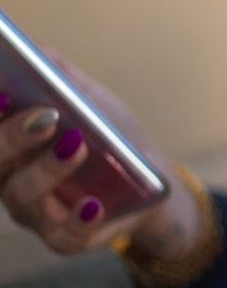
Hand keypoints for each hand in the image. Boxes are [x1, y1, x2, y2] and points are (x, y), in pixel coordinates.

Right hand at [0, 51, 201, 260]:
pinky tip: (92, 202)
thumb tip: (34, 49)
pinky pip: (65, 235)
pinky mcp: (67, 238)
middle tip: (45, 116)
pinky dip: (77, 219)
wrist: (151, 179)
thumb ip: (61, 76)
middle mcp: (11, 180)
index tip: (3, 91)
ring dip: (48, 169)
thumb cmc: (110, 135)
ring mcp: (36, 213)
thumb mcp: (91, 100)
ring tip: (78, 145)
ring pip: (24, 196)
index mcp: (9, 146)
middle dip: (11, 137)